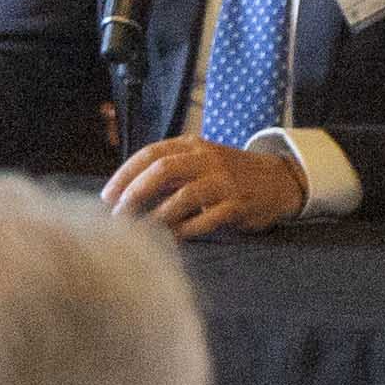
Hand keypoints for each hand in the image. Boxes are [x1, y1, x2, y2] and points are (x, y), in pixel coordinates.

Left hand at [102, 137, 308, 239]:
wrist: (277, 180)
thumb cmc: (227, 175)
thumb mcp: (198, 163)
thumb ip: (167, 172)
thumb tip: (124, 191)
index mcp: (192, 146)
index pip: (151, 154)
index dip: (125, 175)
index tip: (107, 196)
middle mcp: (207, 159)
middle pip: (163, 171)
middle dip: (135, 193)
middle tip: (118, 216)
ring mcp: (224, 182)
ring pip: (183, 196)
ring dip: (157, 216)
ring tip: (140, 232)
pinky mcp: (238, 205)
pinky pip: (207, 218)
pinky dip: (186, 230)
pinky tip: (172, 239)